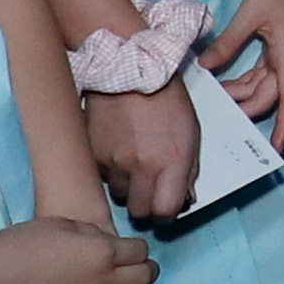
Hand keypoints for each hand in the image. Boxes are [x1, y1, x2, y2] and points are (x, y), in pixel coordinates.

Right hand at [0, 213, 163, 283]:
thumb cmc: (18, 244)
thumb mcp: (60, 224)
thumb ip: (90, 233)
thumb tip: (108, 242)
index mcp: (101, 253)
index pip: (138, 251)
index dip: (141, 251)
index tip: (139, 254)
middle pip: (141, 280)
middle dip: (149, 276)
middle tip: (150, 276)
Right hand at [79, 59, 201, 224]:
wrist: (130, 69)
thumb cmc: (168, 99)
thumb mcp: (191, 133)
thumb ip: (188, 170)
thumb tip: (184, 199)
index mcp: (171, 161)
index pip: (164, 211)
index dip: (165, 214)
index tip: (165, 207)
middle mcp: (141, 166)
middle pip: (138, 211)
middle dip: (144, 204)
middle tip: (148, 190)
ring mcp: (113, 161)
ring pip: (117, 193)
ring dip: (125, 185)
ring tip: (132, 162)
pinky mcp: (92, 153)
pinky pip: (101, 175)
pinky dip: (109, 169)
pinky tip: (117, 149)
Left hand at [207, 0, 283, 134]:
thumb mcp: (249, 15)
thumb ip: (228, 44)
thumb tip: (206, 67)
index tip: (274, 150)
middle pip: (269, 98)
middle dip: (246, 109)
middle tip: (216, 114)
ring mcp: (283, 57)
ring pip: (263, 88)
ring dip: (242, 95)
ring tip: (214, 98)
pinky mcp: (278, 49)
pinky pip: (260, 74)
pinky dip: (243, 82)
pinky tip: (223, 82)